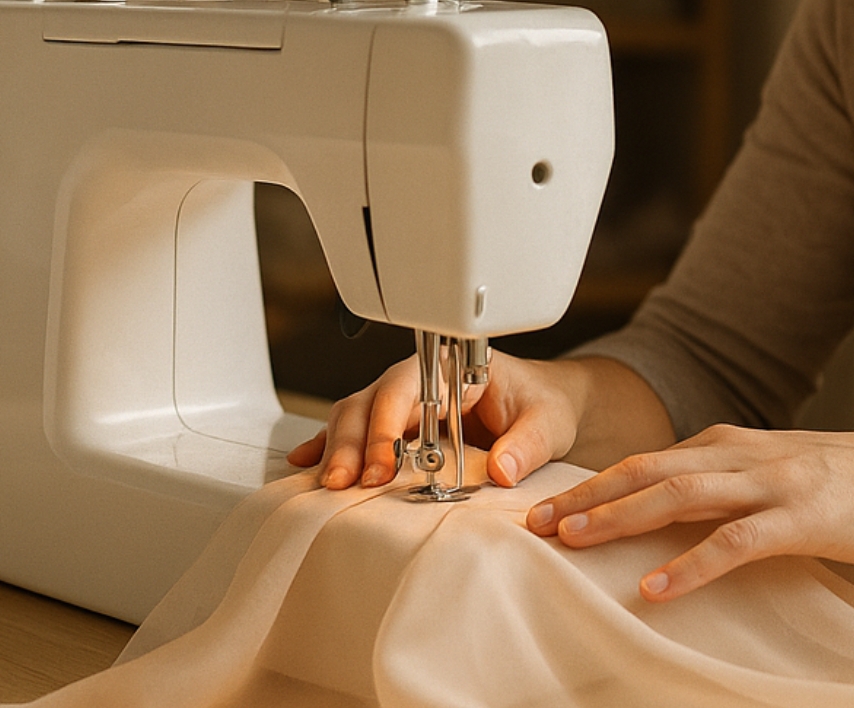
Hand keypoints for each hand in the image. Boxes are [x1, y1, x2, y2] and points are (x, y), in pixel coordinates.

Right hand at [284, 350, 583, 489]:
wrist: (543, 405)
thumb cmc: (542, 404)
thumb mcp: (548, 422)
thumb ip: (528, 444)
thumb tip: (502, 469)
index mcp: (452, 368)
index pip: (406, 387)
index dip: (387, 424)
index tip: (382, 464)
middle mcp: (419, 380)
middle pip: (369, 400)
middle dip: (352, 441)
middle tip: (346, 482)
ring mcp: (402, 401)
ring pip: (355, 413)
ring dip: (338, 447)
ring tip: (331, 484)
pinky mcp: (395, 424)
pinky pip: (354, 428)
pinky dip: (329, 444)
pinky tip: (305, 462)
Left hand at [522, 424, 853, 601]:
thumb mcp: (786, 474)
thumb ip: (735, 486)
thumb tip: (682, 511)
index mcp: (736, 445)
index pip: (650, 460)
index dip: (595, 483)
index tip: (549, 506)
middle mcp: (745, 455)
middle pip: (649, 471)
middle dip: (588, 496)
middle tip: (536, 522)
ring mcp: (774, 483)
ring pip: (680, 495)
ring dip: (621, 518)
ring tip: (574, 542)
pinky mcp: (802, 516)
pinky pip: (734, 541)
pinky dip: (691, 563)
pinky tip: (656, 586)